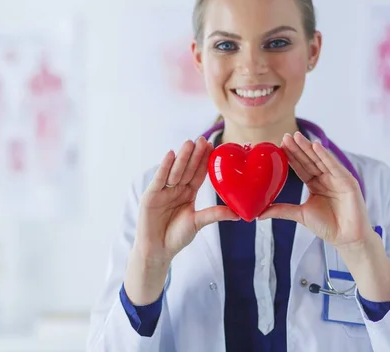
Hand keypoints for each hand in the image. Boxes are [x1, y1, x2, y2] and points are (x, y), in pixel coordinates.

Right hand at [134, 136, 238, 264]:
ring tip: (190, 143)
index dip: (205, 161)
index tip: (213, 146)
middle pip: (187, 169)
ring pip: (174, 171)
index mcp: (188, 193)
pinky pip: (159, 179)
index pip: (198, 173)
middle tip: (203, 139)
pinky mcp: (151, 195)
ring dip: (182, 157)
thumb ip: (214, 214)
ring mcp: (163, 191)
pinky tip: (170, 154)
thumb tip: (239, 214)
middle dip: (194, 154)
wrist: (157, 250)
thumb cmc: (176, 237)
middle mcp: (176, 189)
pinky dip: (164, 167)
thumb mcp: (198, 223)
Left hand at [259, 132, 389, 301]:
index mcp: (315, 184)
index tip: (278, 145)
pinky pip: (335, 166)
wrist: (346, 238)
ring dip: (309, 147)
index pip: (300, 167)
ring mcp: (337, 179)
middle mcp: (326, 178)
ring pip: (320, 160)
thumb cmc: (327, 226)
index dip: (290, 156)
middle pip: (309, 160)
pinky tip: (316, 146)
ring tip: (297, 136)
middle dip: (297, 148)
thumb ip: (281, 210)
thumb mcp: (299, 214)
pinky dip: (326, 156)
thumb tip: (258, 214)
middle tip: (285, 136)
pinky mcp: (348, 182)